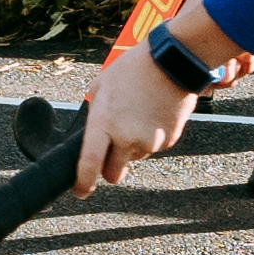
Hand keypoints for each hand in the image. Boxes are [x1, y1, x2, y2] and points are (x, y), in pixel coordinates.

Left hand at [78, 38, 197, 190]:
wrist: (172, 63)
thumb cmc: (133, 69)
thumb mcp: (100, 87)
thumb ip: (94, 115)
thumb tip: (93, 134)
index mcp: (104, 124)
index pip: (89, 164)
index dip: (83, 183)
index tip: (81, 191)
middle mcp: (126, 138)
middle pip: (114, 173)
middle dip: (110, 169)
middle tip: (110, 154)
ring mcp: (150, 142)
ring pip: (134, 157)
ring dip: (132, 146)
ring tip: (137, 114)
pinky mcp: (169, 140)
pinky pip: (154, 147)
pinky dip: (150, 137)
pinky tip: (152, 113)